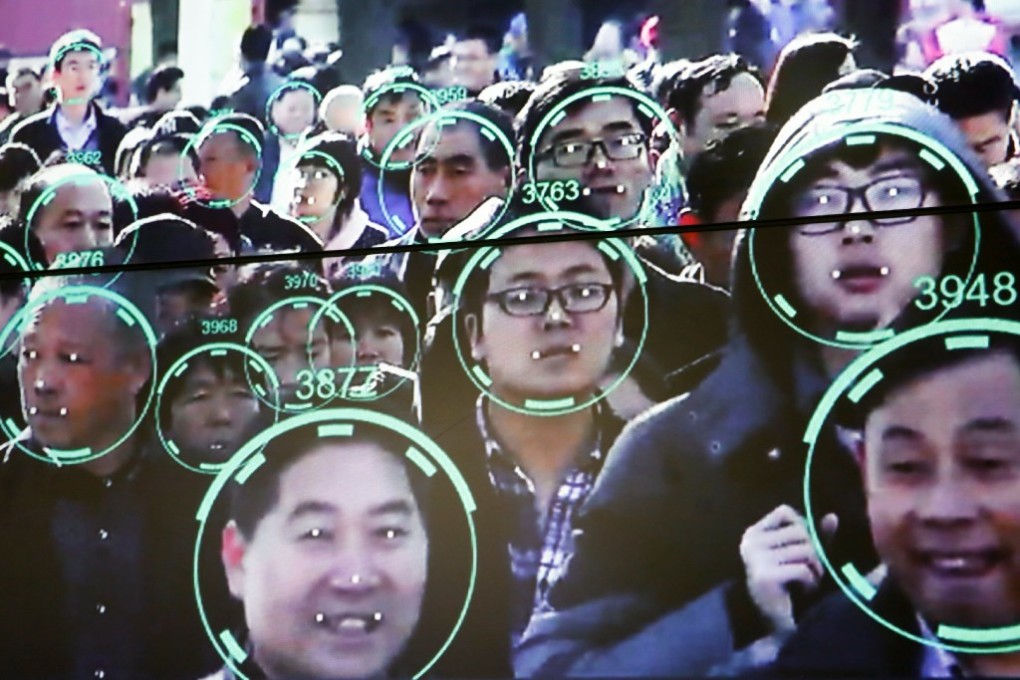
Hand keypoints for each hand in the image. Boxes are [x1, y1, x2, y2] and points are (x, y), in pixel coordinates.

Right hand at [739, 505, 837, 633]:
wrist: (769, 622)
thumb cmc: (784, 586)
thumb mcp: (798, 557)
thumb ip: (813, 537)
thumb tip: (833, 517)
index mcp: (754, 533)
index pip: (784, 512)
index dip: (802, 526)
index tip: (802, 546)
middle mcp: (752, 542)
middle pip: (800, 531)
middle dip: (813, 551)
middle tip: (811, 570)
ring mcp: (756, 558)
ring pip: (805, 550)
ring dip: (816, 568)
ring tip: (810, 580)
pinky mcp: (765, 576)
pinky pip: (803, 569)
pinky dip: (810, 581)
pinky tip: (805, 590)